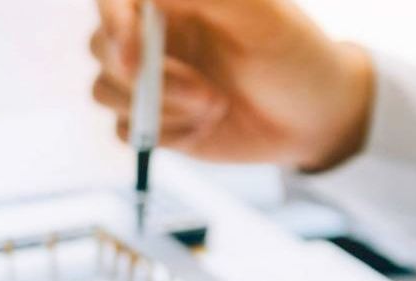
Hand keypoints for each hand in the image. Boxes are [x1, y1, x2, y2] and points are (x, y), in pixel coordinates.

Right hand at [90, 0, 375, 169]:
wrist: (316, 117)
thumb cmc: (296, 55)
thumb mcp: (262, 15)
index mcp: (174, 1)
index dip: (113, 20)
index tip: (132, 49)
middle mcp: (154, 35)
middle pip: (100, 45)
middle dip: (141, 75)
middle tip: (200, 92)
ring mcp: (151, 79)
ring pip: (105, 90)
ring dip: (157, 106)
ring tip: (215, 105)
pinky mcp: (153, 120)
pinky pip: (124, 129)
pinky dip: (163, 133)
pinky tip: (205, 126)